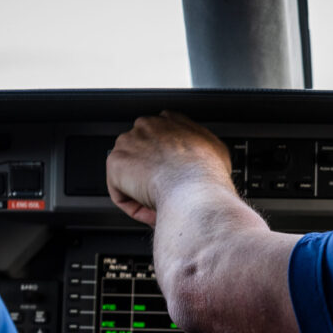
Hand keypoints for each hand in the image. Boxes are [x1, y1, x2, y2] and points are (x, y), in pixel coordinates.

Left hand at [106, 111, 234, 226]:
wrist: (194, 189)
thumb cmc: (208, 174)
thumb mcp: (217, 150)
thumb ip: (203, 147)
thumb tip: (202, 157)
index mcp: (170, 121)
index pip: (158, 136)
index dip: (164, 161)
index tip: (171, 177)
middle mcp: (147, 126)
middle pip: (141, 154)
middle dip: (150, 175)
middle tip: (165, 194)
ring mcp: (128, 143)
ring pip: (129, 174)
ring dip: (141, 192)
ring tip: (160, 206)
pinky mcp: (115, 164)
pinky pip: (120, 192)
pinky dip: (134, 206)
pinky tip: (151, 211)